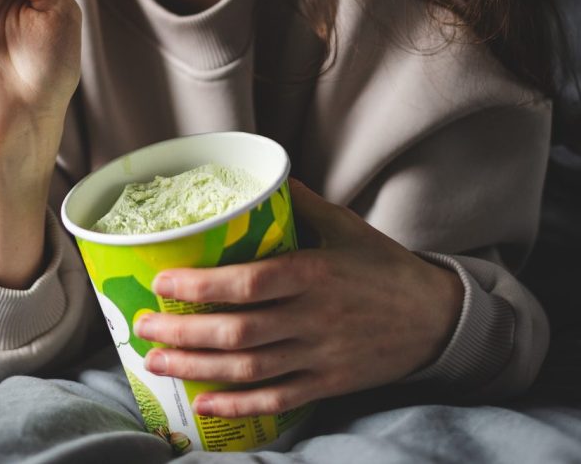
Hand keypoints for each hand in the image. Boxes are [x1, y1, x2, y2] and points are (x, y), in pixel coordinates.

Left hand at [135, 179, 463, 417]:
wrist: (438, 319)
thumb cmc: (385, 267)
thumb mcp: (346, 226)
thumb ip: (300, 203)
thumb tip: (261, 175)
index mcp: (315, 274)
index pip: (248, 283)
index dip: (200, 286)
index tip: (161, 282)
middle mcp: (314, 318)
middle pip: (237, 332)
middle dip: (182, 332)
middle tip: (141, 326)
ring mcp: (319, 356)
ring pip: (248, 369)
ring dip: (196, 368)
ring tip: (156, 361)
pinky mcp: (327, 384)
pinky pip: (276, 399)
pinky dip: (237, 405)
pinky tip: (203, 403)